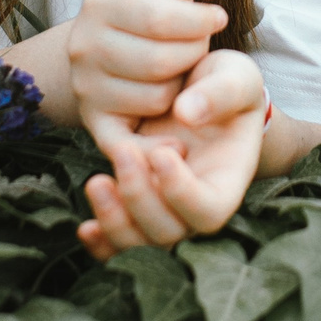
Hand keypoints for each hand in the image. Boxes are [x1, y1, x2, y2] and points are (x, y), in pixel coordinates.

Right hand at [68, 0, 229, 157]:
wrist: (116, 37)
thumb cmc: (153, 0)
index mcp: (103, 0)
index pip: (161, 19)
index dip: (201, 22)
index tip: (217, 19)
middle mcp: (84, 43)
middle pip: (160, 62)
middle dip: (193, 54)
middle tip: (197, 47)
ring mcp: (84, 85)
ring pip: (156, 98)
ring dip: (181, 88)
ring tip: (178, 69)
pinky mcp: (92, 120)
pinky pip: (131, 141)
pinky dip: (156, 144)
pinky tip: (177, 138)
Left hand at [77, 49, 268, 259]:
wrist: (199, 87)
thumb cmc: (226, 84)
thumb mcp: (236, 77)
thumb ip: (219, 93)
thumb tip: (187, 113)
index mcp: (226, 180)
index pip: (208, 210)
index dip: (181, 192)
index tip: (161, 151)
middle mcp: (196, 204)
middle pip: (169, 233)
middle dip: (140, 198)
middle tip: (123, 150)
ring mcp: (166, 209)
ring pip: (141, 244)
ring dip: (115, 221)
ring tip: (96, 183)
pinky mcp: (138, 205)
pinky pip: (121, 242)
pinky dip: (103, 240)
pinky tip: (85, 228)